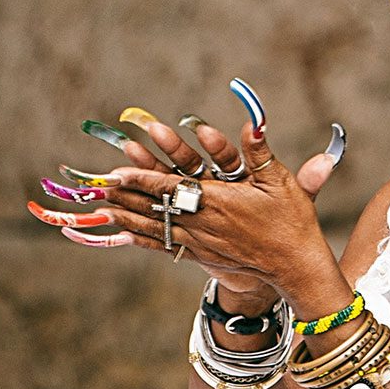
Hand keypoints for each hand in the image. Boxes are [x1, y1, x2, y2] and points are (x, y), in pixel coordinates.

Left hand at [104, 123, 348, 314]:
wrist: (294, 266)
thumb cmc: (291, 221)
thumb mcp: (280, 180)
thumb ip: (260, 151)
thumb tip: (251, 121)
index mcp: (218, 202)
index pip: (171, 188)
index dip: (141, 179)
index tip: (116, 172)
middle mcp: (203, 223)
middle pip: (153, 209)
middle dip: (123, 197)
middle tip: (95, 189)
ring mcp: (200, 242)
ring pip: (154, 228)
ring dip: (125, 218)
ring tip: (98, 210)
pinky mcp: (203, 255)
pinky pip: (164, 246)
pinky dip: (141, 239)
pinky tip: (122, 235)